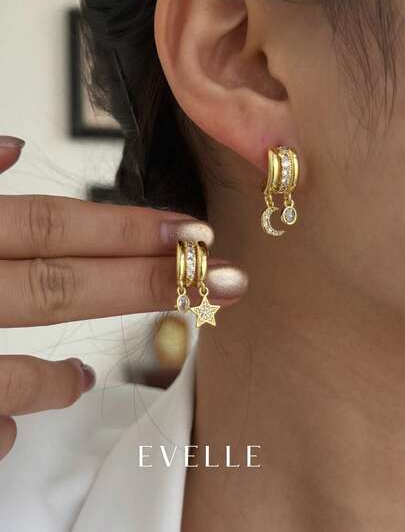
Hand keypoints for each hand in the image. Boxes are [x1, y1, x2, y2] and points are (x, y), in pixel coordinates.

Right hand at [0, 135, 246, 459]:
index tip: (197, 235)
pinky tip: (17, 424)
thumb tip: (15, 147)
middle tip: (222, 281)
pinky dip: (5, 428)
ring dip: (58, 380)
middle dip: (143, 285)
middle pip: (60, 288)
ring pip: (17, 375)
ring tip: (81, 379)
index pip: (54, 226)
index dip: (127, 229)